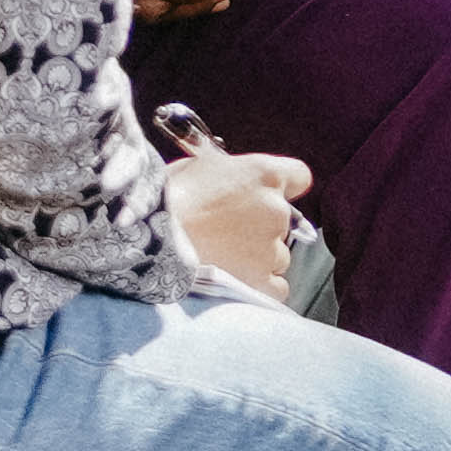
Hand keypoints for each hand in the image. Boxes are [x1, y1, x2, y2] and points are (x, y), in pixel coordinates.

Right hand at [167, 142, 313, 299]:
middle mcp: (276, 209)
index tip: (266, 195)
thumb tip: (232, 179)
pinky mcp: (262, 279)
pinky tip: (237, 276)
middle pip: (284, 219)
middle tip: (228, 229)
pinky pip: (277, 285)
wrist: (151, 235)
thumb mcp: (203, 165)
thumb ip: (232, 173)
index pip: (299, 177)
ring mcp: (271, 246)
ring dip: (259, 256)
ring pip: (279, 254)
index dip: (283, 187)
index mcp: (265, 174)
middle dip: (261, 225)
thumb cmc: (169, 196)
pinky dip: (261, 283)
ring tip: (224, 255)